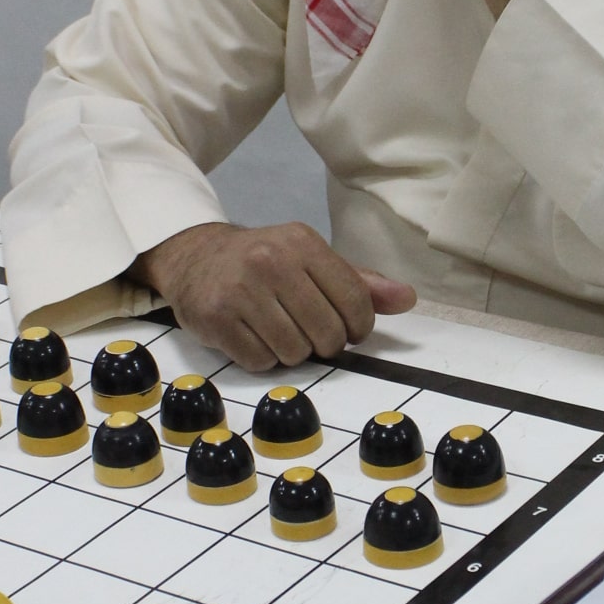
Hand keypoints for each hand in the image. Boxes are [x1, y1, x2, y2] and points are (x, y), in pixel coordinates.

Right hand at [139, 221, 415, 370]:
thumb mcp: (312, 261)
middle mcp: (271, 261)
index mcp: (302, 242)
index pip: (354, 300)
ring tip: (279, 331)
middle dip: (325, 343)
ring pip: (294, 352)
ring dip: (292, 352)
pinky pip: (260, 361)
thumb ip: (360, 282)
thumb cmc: (265, 264)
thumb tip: (407, 299)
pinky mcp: (216, 317)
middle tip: (310, 332)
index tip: (349, 330)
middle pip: (327, 333)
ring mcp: (240, 289)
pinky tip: (254, 337)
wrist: (197, 258)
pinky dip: (263, 358)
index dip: (359, 327)